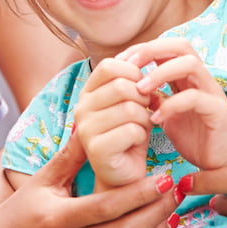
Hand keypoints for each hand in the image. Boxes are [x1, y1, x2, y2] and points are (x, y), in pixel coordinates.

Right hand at [0, 133, 175, 227]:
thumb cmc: (21, 208)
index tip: (165, 179)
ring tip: (173, 220)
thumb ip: (71, 155)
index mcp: (56, 218)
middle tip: (178, 195)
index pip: (108, 206)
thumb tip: (94, 122)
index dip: (141, 193)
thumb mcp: (43, 180)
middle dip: (156, 213)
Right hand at [75, 57, 153, 189]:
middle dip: (143, 98)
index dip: (134, 72)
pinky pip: (132, 130)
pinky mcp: (96, 149)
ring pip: (130, 108)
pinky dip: (142, 135)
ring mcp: (85, 129)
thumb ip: (132, 79)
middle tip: (145, 111)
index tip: (143, 87)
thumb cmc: (130, 135)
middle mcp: (81, 108)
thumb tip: (144, 53)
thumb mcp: (131, 101)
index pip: (110, 66)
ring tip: (140, 129)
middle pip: (122, 85)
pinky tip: (136, 144)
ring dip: (145, 119)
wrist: (124, 175)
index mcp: (88, 92)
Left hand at [123, 38, 226, 170]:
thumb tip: (130, 87)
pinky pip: (195, 98)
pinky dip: (172, 105)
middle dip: (152, 50)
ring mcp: (212, 93)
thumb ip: (155, 99)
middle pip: (181, 45)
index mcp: (188, 78)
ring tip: (140, 90)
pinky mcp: (218, 112)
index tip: (120, 63)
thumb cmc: (198, 138)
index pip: (167, 48)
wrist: (226, 164)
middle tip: (129, 66)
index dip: (142, 49)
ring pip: (190, 64)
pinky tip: (155, 119)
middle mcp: (202, 80)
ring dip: (161, 73)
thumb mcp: (169, 115)